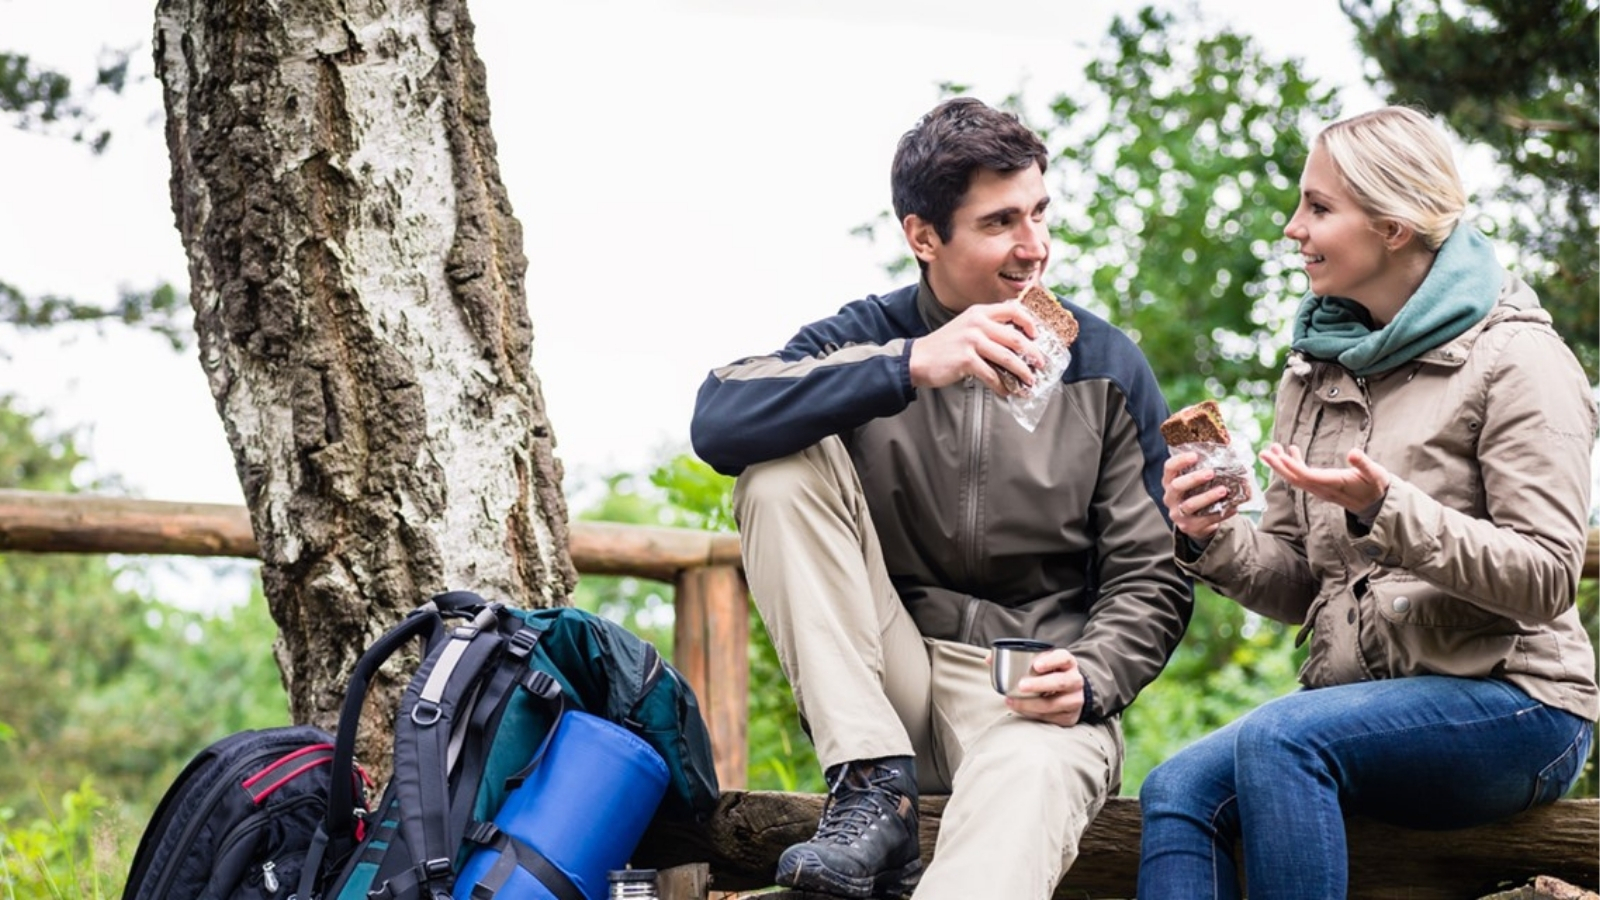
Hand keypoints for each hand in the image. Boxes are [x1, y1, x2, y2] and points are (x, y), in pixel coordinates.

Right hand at [908, 299, 1044, 392]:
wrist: (919, 358)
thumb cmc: (945, 346)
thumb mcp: (966, 327)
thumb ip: (988, 329)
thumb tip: (1016, 344)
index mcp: (979, 312)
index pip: (1013, 310)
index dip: (1029, 322)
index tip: (1037, 335)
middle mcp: (977, 323)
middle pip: (1015, 337)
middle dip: (1033, 354)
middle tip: (1041, 364)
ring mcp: (971, 341)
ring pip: (1008, 358)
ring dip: (1022, 372)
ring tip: (1029, 381)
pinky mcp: (966, 359)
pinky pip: (992, 375)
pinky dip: (1003, 386)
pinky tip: (1007, 392)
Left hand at [1003, 648, 1085, 726]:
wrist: (1069, 694)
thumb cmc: (1049, 675)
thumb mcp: (1040, 663)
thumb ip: (1015, 658)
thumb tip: (988, 659)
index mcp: (1068, 663)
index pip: (1063, 658)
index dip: (1051, 661)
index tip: (1036, 665)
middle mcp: (1075, 680)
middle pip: (1060, 682)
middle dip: (1039, 684)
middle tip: (1020, 686)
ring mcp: (1075, 699)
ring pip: (1054, 703)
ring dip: (1032, 704)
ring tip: (1013, 701)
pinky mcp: (1070, 716)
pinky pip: (1050, 717)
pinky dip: (1034, 714)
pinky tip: (1021, 709)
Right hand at [1162, 451, 1238, 539]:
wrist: (1193, 524)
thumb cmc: (1195, 496)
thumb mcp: (1191, 484)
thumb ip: (1201, 470)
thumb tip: (1227, 452)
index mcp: (1169, 483)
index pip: (1169, 468)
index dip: (1180, 461)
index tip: (1195, 455)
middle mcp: (1170, 498)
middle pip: (1177, 486)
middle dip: (1194, 478)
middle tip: (1211, 472)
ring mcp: (1178, 513)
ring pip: (1191, 504)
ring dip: (1208, 496)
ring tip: (1223, 490)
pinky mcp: (1189, 526)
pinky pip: (1206, 519)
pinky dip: (1221, 513)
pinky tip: (1233, 507)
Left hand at [1259, 444, 1388, 514]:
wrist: (1377, 503)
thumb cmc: (1376, 486)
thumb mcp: (1375, 474)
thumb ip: (1364, 464)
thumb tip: (1353, 453)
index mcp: (1334, 484)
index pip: (1308, 477)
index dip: (1294, 467)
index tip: (1280, 456)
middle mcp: (1323, 488)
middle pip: (1295, 478)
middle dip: (1278, 466)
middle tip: (1263, 452)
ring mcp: (1320, 488)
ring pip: (1296, 477)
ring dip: (1282, 463)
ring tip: (1270, 448)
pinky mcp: (1320, 486)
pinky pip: (1302, 476)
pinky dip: (1294, 463)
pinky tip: (1290, 450)